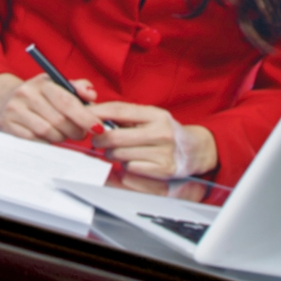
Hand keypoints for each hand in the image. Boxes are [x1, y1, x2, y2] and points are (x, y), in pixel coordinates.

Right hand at [0, 73, 99, 147]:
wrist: (3, 100)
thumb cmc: (38, 96)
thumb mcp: (55, 86)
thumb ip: (76, 88)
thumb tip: (92, 95)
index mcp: (42, 82)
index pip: (67, 101)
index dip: (85, 116)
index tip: (98, 128)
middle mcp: (26, 93)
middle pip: (59, 120)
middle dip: (75, 130)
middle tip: (80, 133)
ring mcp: (14, 110)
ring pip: (47, 132)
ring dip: (61, 137)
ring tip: (63, 134)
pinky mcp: (7, 125)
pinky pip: (34, 140)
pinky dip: (46, 141)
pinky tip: (48, 137)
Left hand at [84, 100, 206, 182]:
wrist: (195, 150)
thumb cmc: (166, 132)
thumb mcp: (151, 118)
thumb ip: (126, 116)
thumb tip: (93, 112)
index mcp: (157, 115)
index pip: (120, 110)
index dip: (98, 112)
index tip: (84, 115)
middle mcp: (162, 132)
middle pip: (115, 136)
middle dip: (99, 138)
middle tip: (96, 140)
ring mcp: (164, 152)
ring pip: (120, 154)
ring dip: (112, 153)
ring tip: (118, 150)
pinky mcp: (163, 170)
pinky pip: (131, 168)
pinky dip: (126, 165)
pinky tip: (132, 160)